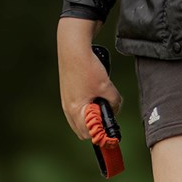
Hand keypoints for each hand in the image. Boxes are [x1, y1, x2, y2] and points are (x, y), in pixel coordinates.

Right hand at [57, 17, 122, 139]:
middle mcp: (68, 110)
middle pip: (83, 131)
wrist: (73, 47)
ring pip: (80, 120)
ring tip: (100, 104)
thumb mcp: (107, 87)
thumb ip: (115, 103)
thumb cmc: (87, 67)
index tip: (110, 132)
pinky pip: (77, 109)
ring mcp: (66, 102)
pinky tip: (94, 96)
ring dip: (91, 117)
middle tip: (106, 117)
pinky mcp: (67, 95)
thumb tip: (115, 109)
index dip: (101, 135)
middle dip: (96, 128)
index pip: (89, 135)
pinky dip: (86, 108)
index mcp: (76, 111)